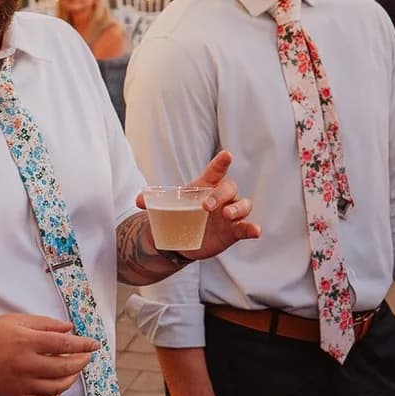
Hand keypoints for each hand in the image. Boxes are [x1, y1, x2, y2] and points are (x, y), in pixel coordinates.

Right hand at [0, 314, 100, 395]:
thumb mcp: (13, 320)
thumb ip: (43, 324)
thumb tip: (68, 329)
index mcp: (27, 342)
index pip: (65, 345)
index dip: (84, 345)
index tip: (95, 345)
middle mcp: (26, 365)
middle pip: (65, 368)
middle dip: (81, 362)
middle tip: (86, 356)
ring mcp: (21, 384)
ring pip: (57, 387)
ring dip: (71, 379)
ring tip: (73, 371)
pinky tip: (56, 387)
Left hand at [135, 149, 260, 263]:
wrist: (181, 240)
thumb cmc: (177, 215)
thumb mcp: (163, 209)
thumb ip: (152, 203)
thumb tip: (138, 200)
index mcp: (205, 186)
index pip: (216, 170)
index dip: (221, 162)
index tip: (226, 155)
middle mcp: (221, 197)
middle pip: (229, 188)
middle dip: (220, 194)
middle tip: (206, 206)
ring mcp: (229, 214)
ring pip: (243, 204)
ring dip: (238, 209)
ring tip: (227, 215)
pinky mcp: (234, 231)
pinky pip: (246, 227)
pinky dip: (252, 229)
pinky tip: (256, 232)